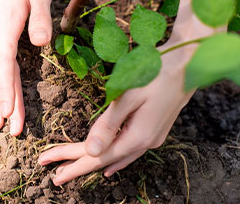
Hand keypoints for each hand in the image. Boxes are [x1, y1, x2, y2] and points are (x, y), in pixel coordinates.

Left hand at [38, 42, 196, 184]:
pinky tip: (108, 167)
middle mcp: (145, 142)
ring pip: (117, 157)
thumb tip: (90, 151)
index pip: (96, 156)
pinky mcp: (155, 131)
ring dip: (94, 164)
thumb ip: (108, 124)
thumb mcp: (128, 95)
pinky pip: (129, 151)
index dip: (71, 162)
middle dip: (77, 166)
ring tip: (73, 171)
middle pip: (105, 160)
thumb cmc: (156, 73)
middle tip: (54, 176)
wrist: (190, 62)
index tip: (49, 167)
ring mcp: (153, 138)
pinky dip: (114, 159)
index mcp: (137, 136)